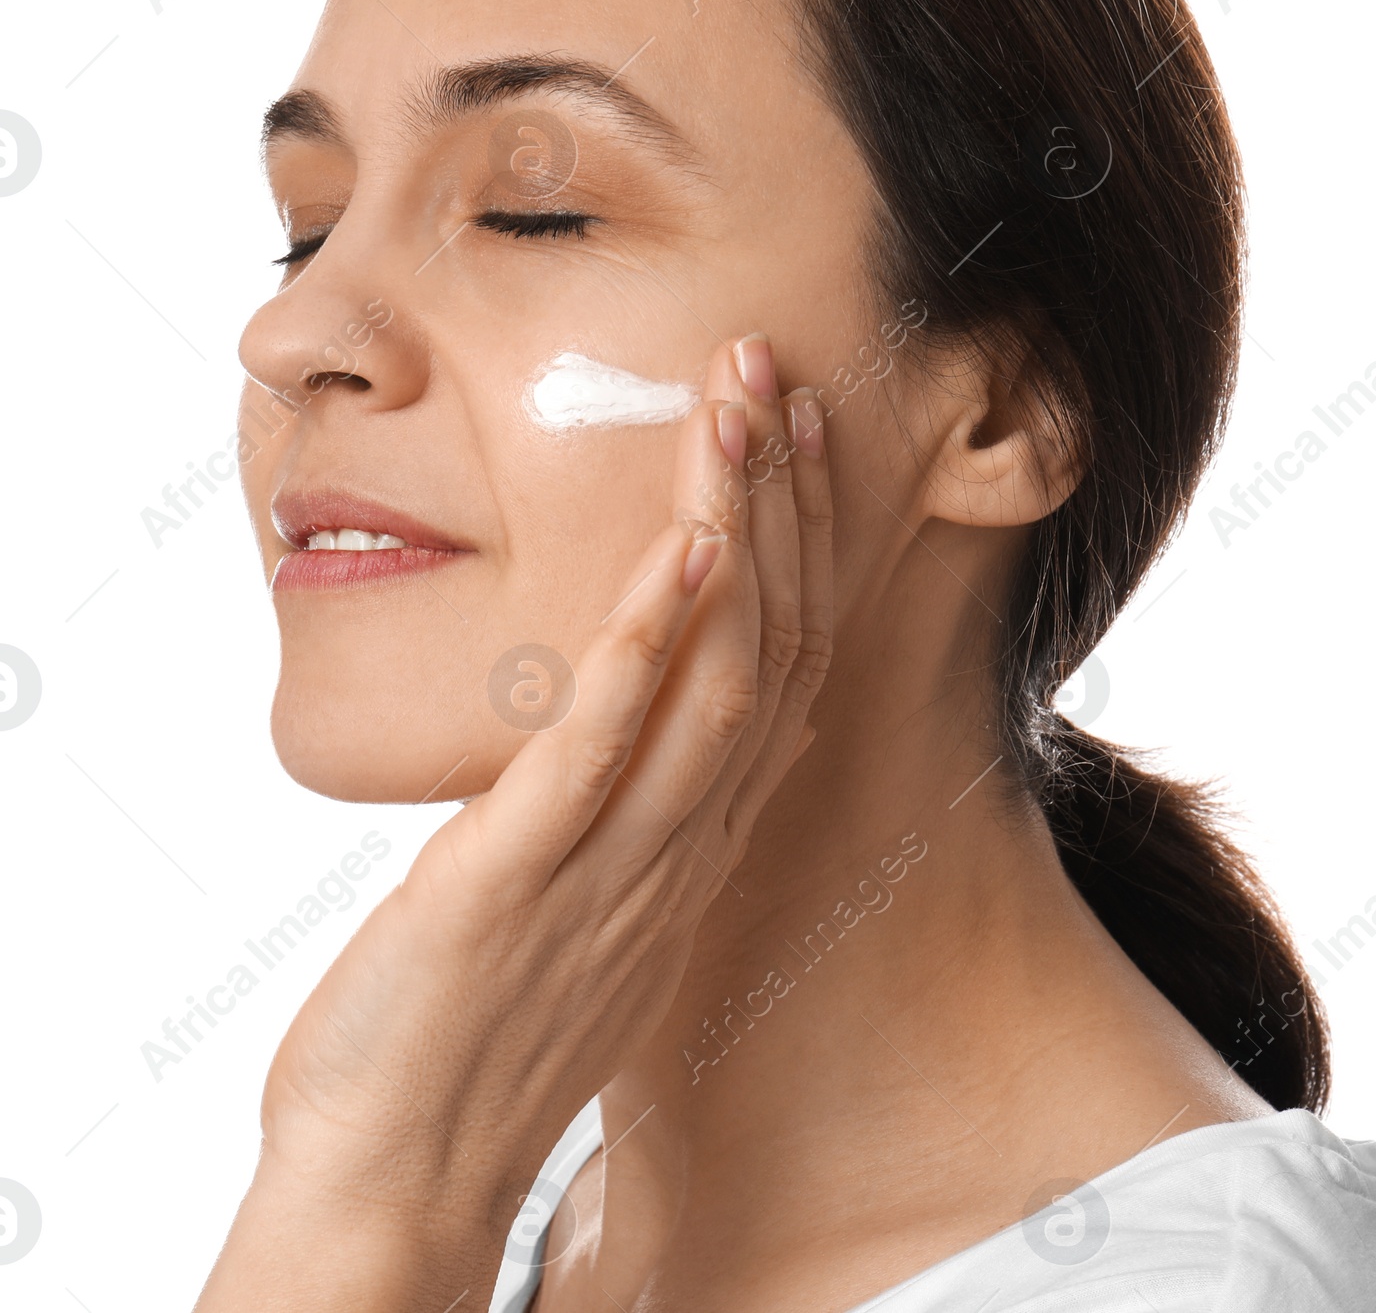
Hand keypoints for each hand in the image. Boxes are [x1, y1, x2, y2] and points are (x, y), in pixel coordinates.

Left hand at [197, 339, 831, 1310]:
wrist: (399, 1178)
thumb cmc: (479, 1026)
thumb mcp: (588, 900)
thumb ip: (635, 810)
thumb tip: (647, 727)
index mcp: (696, 841)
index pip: (781, 664)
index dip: (803, 543)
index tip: (799, 433)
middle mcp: (682, 843)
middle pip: (770, 646)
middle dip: (784, 503)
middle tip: (772, 369)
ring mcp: (613, 864)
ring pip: (715, 678)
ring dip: (737, 536)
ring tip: (737, 415)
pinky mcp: (518, 881)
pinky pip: (603, 750)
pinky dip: (651, 643)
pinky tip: (679, 552)